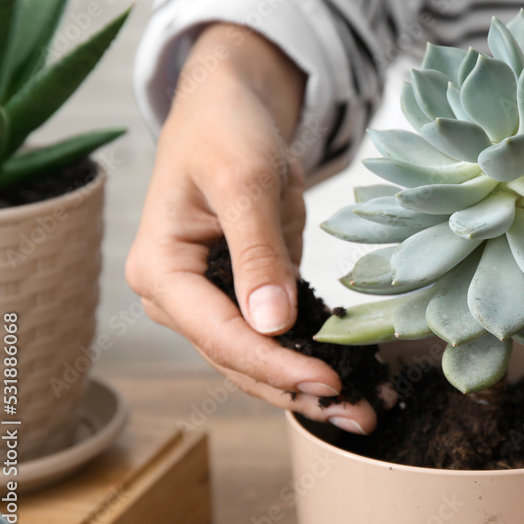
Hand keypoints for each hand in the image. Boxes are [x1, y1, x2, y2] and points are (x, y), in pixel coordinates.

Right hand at [127, 24, 378, 433]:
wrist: (230, 108)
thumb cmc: (225, 130)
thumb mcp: (243, 178)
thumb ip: (257, 251)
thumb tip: (272, 324)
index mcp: (161, 270)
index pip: (220, 335)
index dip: (275, 364)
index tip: (329, 382)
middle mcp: (179, 297)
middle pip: (238, 361)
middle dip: (297, 391)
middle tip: (359, 416)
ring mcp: (211, 300)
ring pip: (257, 360)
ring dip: (306, 387)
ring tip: (363, 411)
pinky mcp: (245, 294)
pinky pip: (276, 337)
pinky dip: (311, 355)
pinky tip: (354, 375)